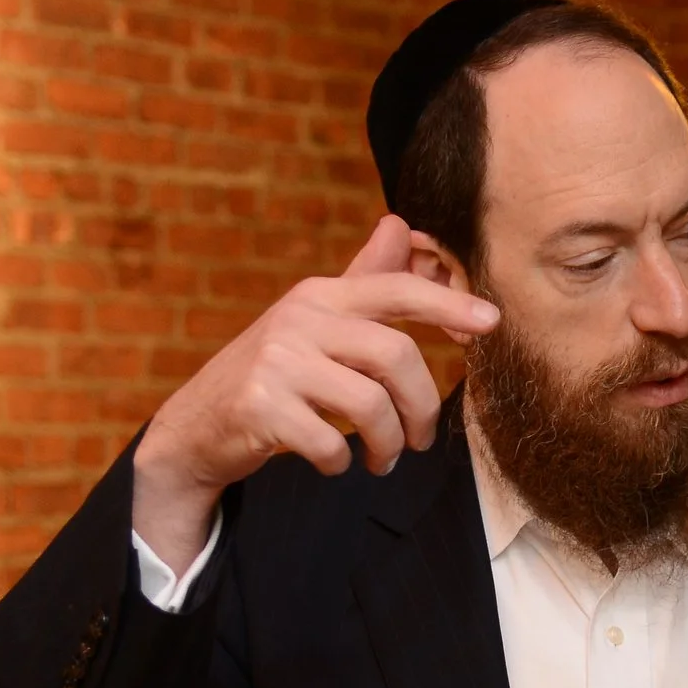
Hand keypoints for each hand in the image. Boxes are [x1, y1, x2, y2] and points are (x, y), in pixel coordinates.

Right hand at [131, 215, 499, 570]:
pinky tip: (333, 462)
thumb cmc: (273, 375)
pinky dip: (341, 462)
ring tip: (382, 460)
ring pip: (370, 406)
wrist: (197, 425)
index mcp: (319, 297)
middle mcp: (298, 320)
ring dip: (388, 445)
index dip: (447, 304)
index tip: (490, 323)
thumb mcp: (315, 323)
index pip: (395, 290)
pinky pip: (331, 442)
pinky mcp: (259, 407)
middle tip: (418, 440)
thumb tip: (400, 224)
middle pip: (395, 357)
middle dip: (421, 407)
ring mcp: (276, 363)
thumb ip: (362, 281)